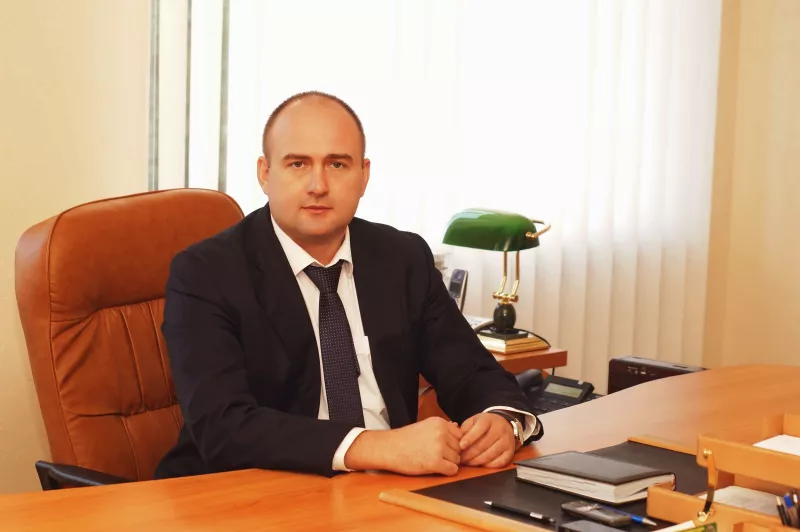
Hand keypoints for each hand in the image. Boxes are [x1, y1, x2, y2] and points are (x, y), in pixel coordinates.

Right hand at [344, 417, 462, 475]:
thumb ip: (442, 428)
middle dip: (451, 453)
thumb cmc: (405, 439)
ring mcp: (439, 447)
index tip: (443, 447)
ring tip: (433, 461)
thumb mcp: (425, 426)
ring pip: (457, 459)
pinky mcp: (435, 462)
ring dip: (448, 463)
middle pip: (460, 448)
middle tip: (436, 455)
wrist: (388, 448)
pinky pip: (452, 470)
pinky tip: (435, 468)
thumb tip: (458, 427)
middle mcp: (441, 433)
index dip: (452, 443)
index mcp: (440, 422)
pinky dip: (446, 471)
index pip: (460, 435)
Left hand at [458, 412, 517, 467]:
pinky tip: (480, 465)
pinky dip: (488, 465)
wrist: (503, 424)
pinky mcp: (510, 451)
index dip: (469, 438)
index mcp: (488, 420)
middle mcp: (499, 429)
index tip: (460, 446)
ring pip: (490, 454)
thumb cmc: (484, 425)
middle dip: (469, 453)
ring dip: (476, 461)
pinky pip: (499, 462)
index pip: (479, 429)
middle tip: (460, 459)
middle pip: (483, 444)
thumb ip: (465, 429)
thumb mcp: (474, 421)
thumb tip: (456, 440)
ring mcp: (506, 441)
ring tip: (467, 462)